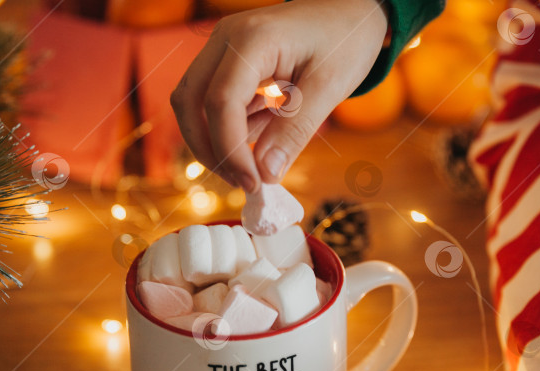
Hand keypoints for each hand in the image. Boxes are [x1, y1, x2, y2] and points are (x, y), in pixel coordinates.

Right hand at [170, 0, 387, 191]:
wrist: (349, 11)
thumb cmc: (345, 38)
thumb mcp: (329, 87)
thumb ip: (294, 130)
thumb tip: (265, 174)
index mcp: (251, 39)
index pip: (221, 102)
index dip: (230, 150)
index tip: (253, 184)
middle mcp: (225, 39)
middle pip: (189, 103)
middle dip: (210, 150)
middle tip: (244, 182)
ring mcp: (222, 50)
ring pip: (193, 105)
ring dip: (214, 142)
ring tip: (254, 165)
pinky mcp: (227, 63)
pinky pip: (211, 102)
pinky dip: (228, 129)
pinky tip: (260, 137)